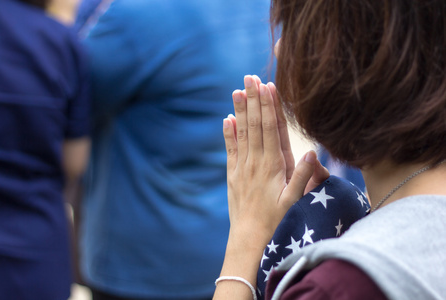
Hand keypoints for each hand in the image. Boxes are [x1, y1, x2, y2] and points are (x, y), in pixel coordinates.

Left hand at [224, 75, 327, 242]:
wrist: (248, 239)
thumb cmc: (276, 222)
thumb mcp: (295, 202)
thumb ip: (303, 176)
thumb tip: (312, 150)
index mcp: (272, 165)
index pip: (269, 128)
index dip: (268, 106)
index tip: (267, 86)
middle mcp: (255, 162)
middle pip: (254, 125)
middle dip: (253, 100)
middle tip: (249, 77)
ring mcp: (242, 168)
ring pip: (241, 133)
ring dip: (239, 111)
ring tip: (237, 90)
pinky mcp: (233, 175)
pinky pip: (230, 150)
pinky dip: (228, 133)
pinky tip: (227, 119)